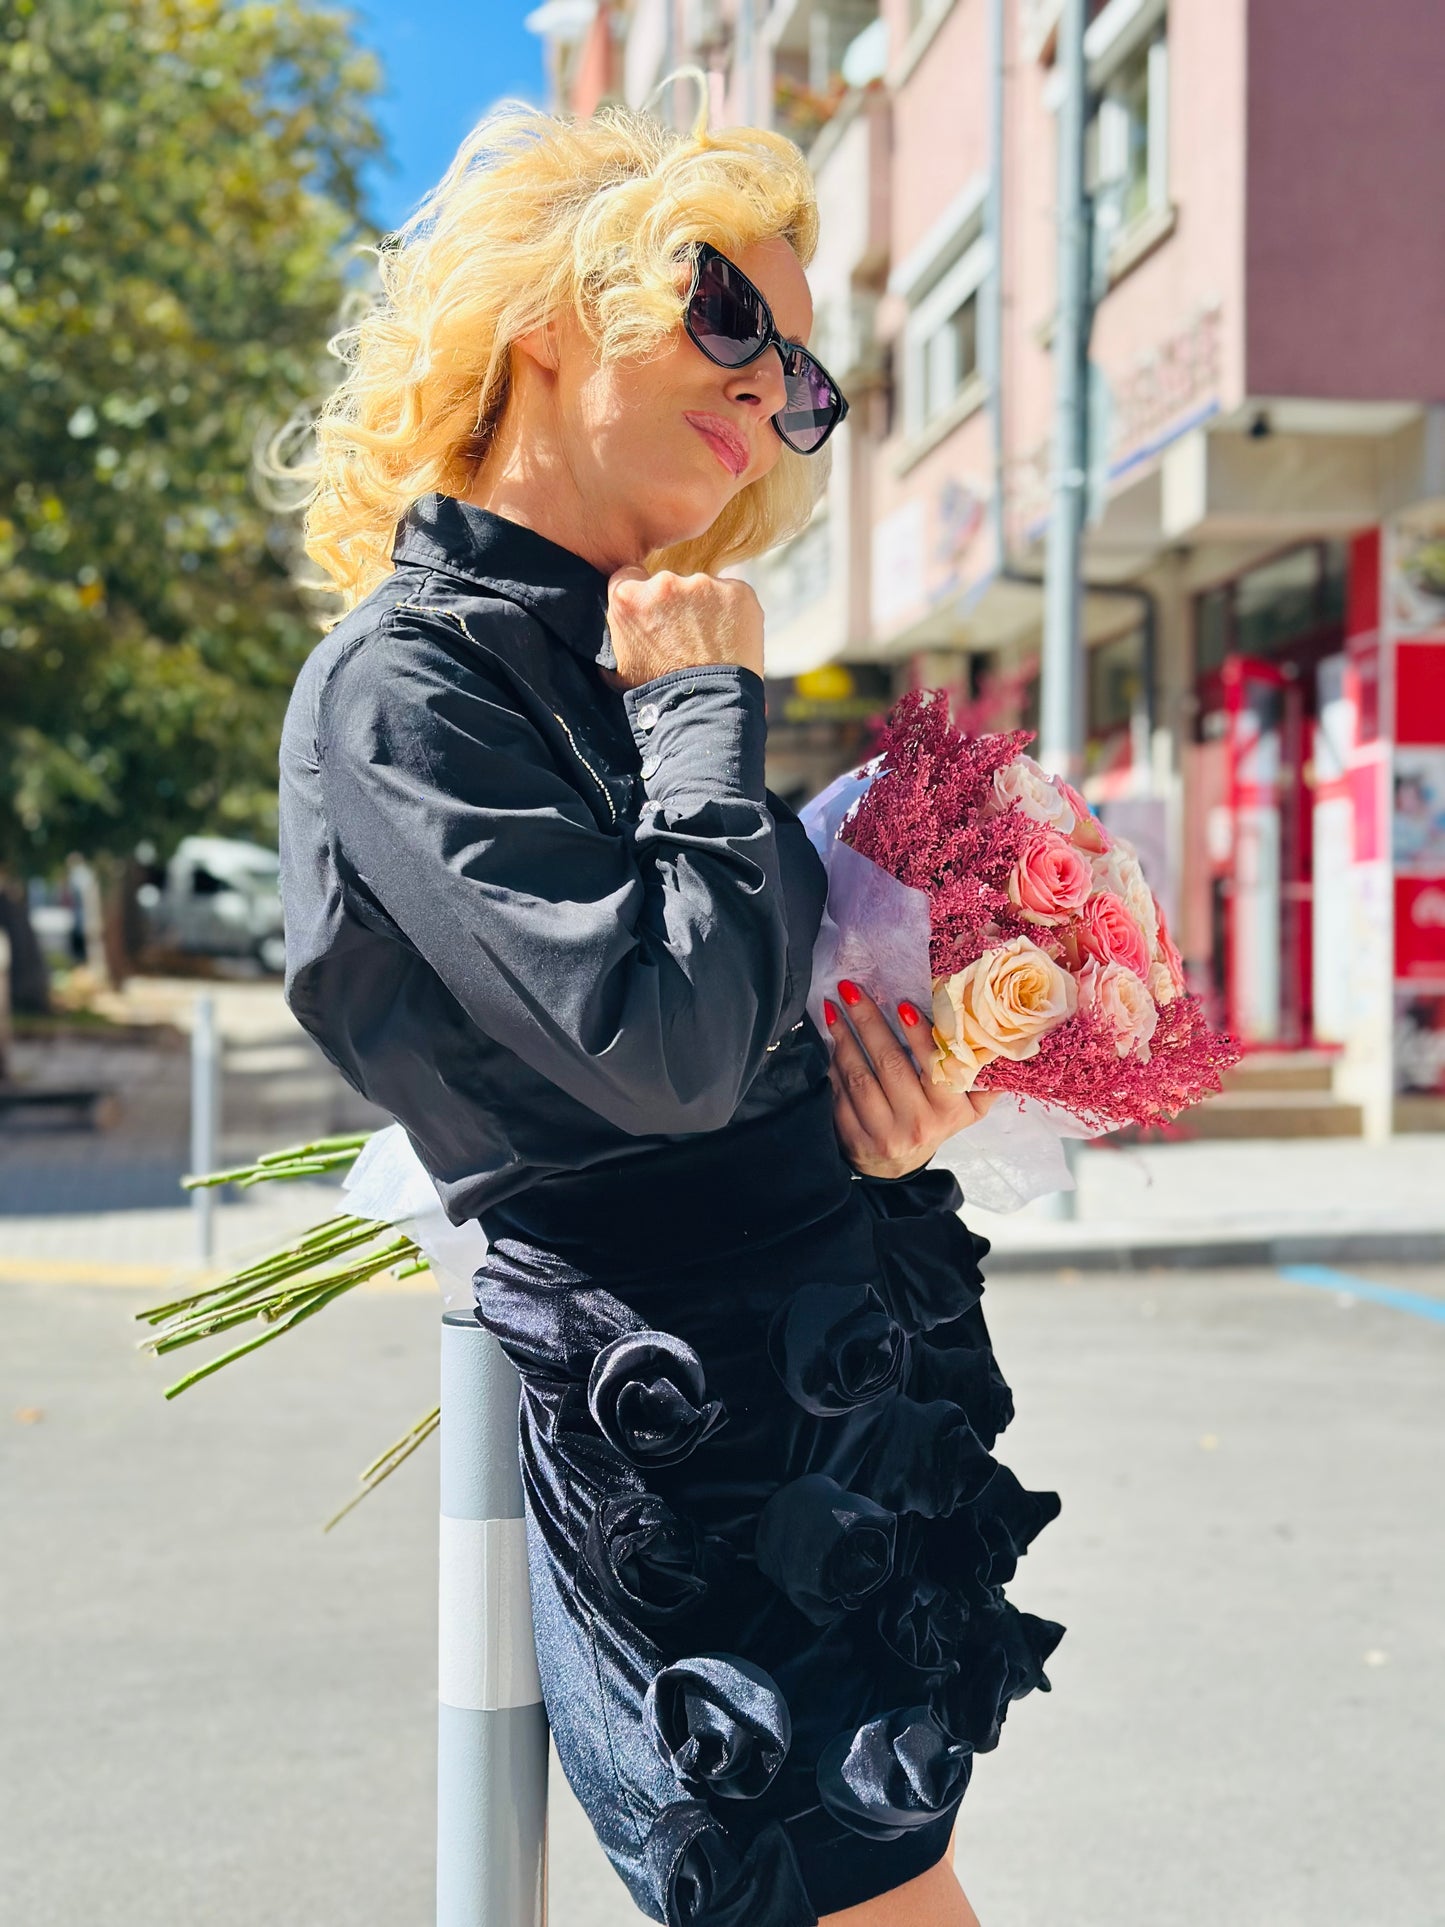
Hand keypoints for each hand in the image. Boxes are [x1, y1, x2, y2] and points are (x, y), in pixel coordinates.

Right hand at [606, 566, 764, 687]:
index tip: (651, 616)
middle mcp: (664, 583)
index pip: (629, 578)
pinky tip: (728, 642)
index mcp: (628, 597)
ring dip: (704, 609)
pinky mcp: (738, 592)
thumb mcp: (616, 665)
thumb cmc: (658, 694)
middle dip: (673, 604)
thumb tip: (617, 623)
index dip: (641, 598)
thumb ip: (616, 632)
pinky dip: (732, 613)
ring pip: (702, 589)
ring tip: (708, 645)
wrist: (704, 710)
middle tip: (682, 639)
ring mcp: (704, 585)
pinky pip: (733, 596)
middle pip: (667, 583)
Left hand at [825, 979, 995, 1180]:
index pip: (936, 1069)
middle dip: (869, 1022)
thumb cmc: (933, 1123)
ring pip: (859, 1076)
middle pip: (890, 1064)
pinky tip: (830, 1038)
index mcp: (949, 1113)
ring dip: (844, 1037)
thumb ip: (984, 1080)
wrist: (896, 1167)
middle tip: (852, 989)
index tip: (904, 1005)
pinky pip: (839, 1092)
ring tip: (835, 1007)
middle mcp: (916, 1124)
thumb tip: (1007, 1042)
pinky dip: (833, 1061)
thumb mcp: (968, 1109)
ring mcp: (881, 1132)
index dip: (919, 1036)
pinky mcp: (852, 1136)